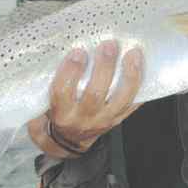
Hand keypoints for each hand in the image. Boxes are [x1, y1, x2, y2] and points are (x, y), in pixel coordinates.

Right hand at [27, 41, 143, 156]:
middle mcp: (84, 119)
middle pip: (95, 93)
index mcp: (62, 113)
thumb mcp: (44, 104)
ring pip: (120, 99)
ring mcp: (104, 120)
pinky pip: (133, 104)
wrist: (70, 141)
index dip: (70, 72)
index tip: (78, 52)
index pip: (63, 92)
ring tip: (133, 53)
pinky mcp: (119, 119)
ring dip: (128, 75)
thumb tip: (54, 51)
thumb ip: (48, 84)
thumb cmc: (57, 113)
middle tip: (109, 45)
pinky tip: (143, 68)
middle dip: (103, 68)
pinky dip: (140, 86)